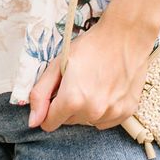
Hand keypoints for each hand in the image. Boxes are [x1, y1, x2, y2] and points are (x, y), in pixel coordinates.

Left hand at [27, 18, 153, 132]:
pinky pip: (105, 121)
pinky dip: (103, 110)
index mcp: (72, 100)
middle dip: (68, 106)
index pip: (49, 123)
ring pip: (88, 121)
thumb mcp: (58, 64)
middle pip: (69, 121)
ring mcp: (112, 113)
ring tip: (94, 83)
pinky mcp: (126, 112)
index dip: (49, 109)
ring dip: (86, 108)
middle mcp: (93, 111)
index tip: (56, 94)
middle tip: (78, 81)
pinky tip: (106, 90)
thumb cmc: (91, 46)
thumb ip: (40, 94)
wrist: (125, 36)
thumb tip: (33, 121)